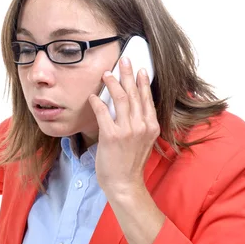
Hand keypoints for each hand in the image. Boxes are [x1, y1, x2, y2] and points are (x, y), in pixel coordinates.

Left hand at [89, 57, 159, 196]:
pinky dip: (97, 102)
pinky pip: (103, 112)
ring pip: (120, 99)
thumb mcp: (142, 141)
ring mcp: (127, 130)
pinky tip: (93, 96)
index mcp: (151, 126)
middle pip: (134, 93)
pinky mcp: (112, 136)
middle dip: (128, 74)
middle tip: (123, 60)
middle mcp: (142, 126)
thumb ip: (139, 124)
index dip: (143, 82)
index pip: (147, 98)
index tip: (140, 68)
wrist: (124, 183)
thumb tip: (131, 106)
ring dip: (112, 83)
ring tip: (106, 74)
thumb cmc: (129, 163)